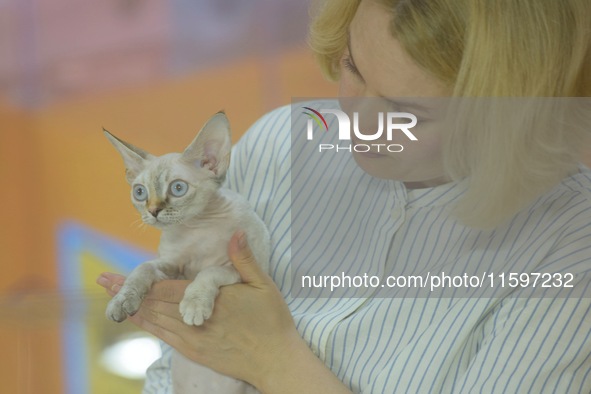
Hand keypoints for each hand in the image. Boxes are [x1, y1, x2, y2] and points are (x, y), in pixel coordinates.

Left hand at [96, 231, 302, 388]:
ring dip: (133, 309)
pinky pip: (165, 337)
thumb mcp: (264, 285)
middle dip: (128, 294)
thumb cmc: (272, 321)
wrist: (275, 361)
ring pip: (156, 322)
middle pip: (154, 306)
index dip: (139, 284)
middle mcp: (196, 322)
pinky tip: (138, 319)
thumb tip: (236, 232)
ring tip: (113, 299)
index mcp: (211, 301)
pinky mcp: (196, 352)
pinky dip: (148, 326)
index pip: (167, 291)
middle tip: (104, 283)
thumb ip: (245, 259)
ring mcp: (194, 340)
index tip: (116, 277)